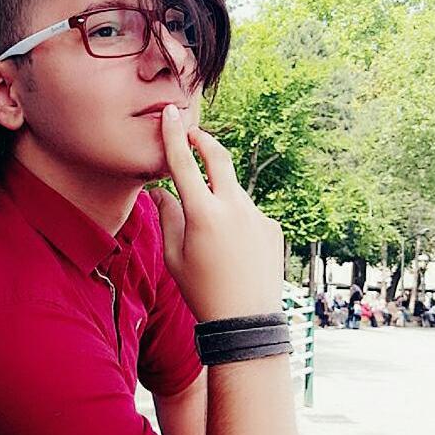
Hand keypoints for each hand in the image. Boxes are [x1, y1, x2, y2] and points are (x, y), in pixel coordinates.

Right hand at [149, 105, 283, 321]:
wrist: (246, 320)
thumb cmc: (202, 291)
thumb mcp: (174, 257)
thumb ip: (168, 218)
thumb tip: (162, 193)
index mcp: (204, 215)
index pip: (184, 165)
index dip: (174, 136)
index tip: (171, 114)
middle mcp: (234, 208)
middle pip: (220, 158)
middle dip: (205, 140)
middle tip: (194, 134)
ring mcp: (257, 215)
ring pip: (233, 190)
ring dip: (219, 194)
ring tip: (211, 230)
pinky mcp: (272, 226)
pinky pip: (248, 212)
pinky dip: (236, 218)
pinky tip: (233, 250)